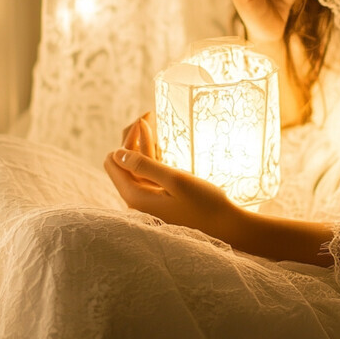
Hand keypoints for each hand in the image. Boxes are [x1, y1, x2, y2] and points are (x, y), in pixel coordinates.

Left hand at [105, 117, 242, 242]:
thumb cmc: (204, 203)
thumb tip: (116, 153)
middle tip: (150, 113)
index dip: (126, 138)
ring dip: (142, 143)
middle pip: (122, 162)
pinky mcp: (159, 198)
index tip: (146, 120)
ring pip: (135, 165)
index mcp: (135, 196)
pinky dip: (151, 155)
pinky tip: (158, 141)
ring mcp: (147, 199)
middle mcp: (136, 199)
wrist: (226, 225)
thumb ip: (145, 166)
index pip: (113, 161)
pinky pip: (148, 173)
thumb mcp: (175, 180)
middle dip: (133, 137)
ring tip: (151, 118)